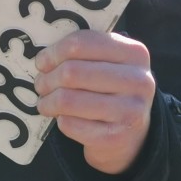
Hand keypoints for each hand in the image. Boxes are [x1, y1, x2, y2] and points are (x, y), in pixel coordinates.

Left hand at [35, 30, 155, 174]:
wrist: (132, 135)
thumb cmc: (110, 91)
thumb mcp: (108, 63)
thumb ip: (82, 53)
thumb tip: (44, 60)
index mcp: (134, 53)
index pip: (81, 43)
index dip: (54, 53)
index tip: (42, 63)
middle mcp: (138, 80)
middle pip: (71, 72)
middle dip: (47, 79)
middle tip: (42, 85)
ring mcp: (129, 110)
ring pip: (67, 100)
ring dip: (48, 102)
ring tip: (46, 102)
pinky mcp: (115, 137)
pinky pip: (70, 124)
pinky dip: (60, 121)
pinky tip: (64, 118)